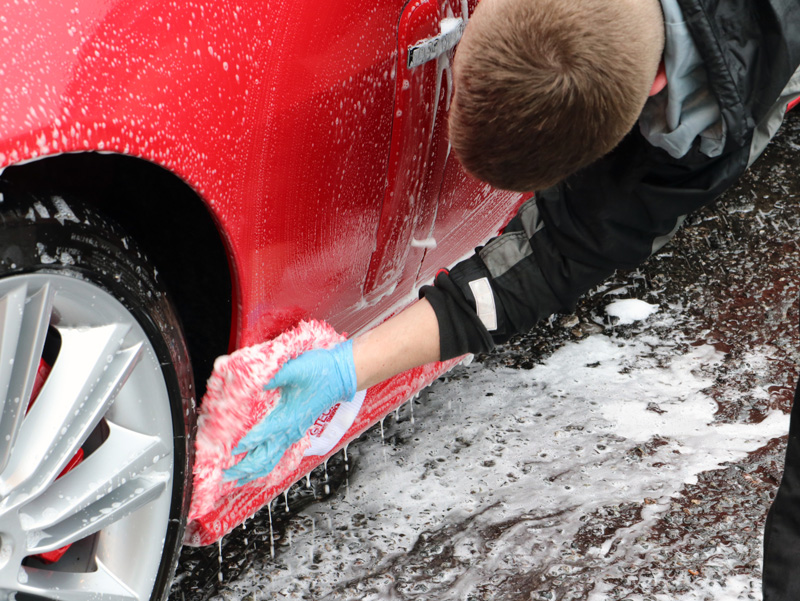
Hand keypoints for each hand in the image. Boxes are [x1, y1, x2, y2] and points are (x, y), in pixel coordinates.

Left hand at [223, 340, 356, 483]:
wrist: (342, 374)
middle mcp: (289, 430)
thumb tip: (250, 381)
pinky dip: (263, 465)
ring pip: (270, 461)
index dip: (241, 446)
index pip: (259, 437)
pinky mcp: (295, 431)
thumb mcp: (294, 368)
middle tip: (222, 474)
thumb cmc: (321, 371)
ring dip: (251, 472)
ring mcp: (293, 433)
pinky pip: (277, 455)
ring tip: (234, 479)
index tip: (223, 452)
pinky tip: (255, 469)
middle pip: (263, 459)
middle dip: (241, 469)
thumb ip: (271, 375)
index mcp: (287, 417)